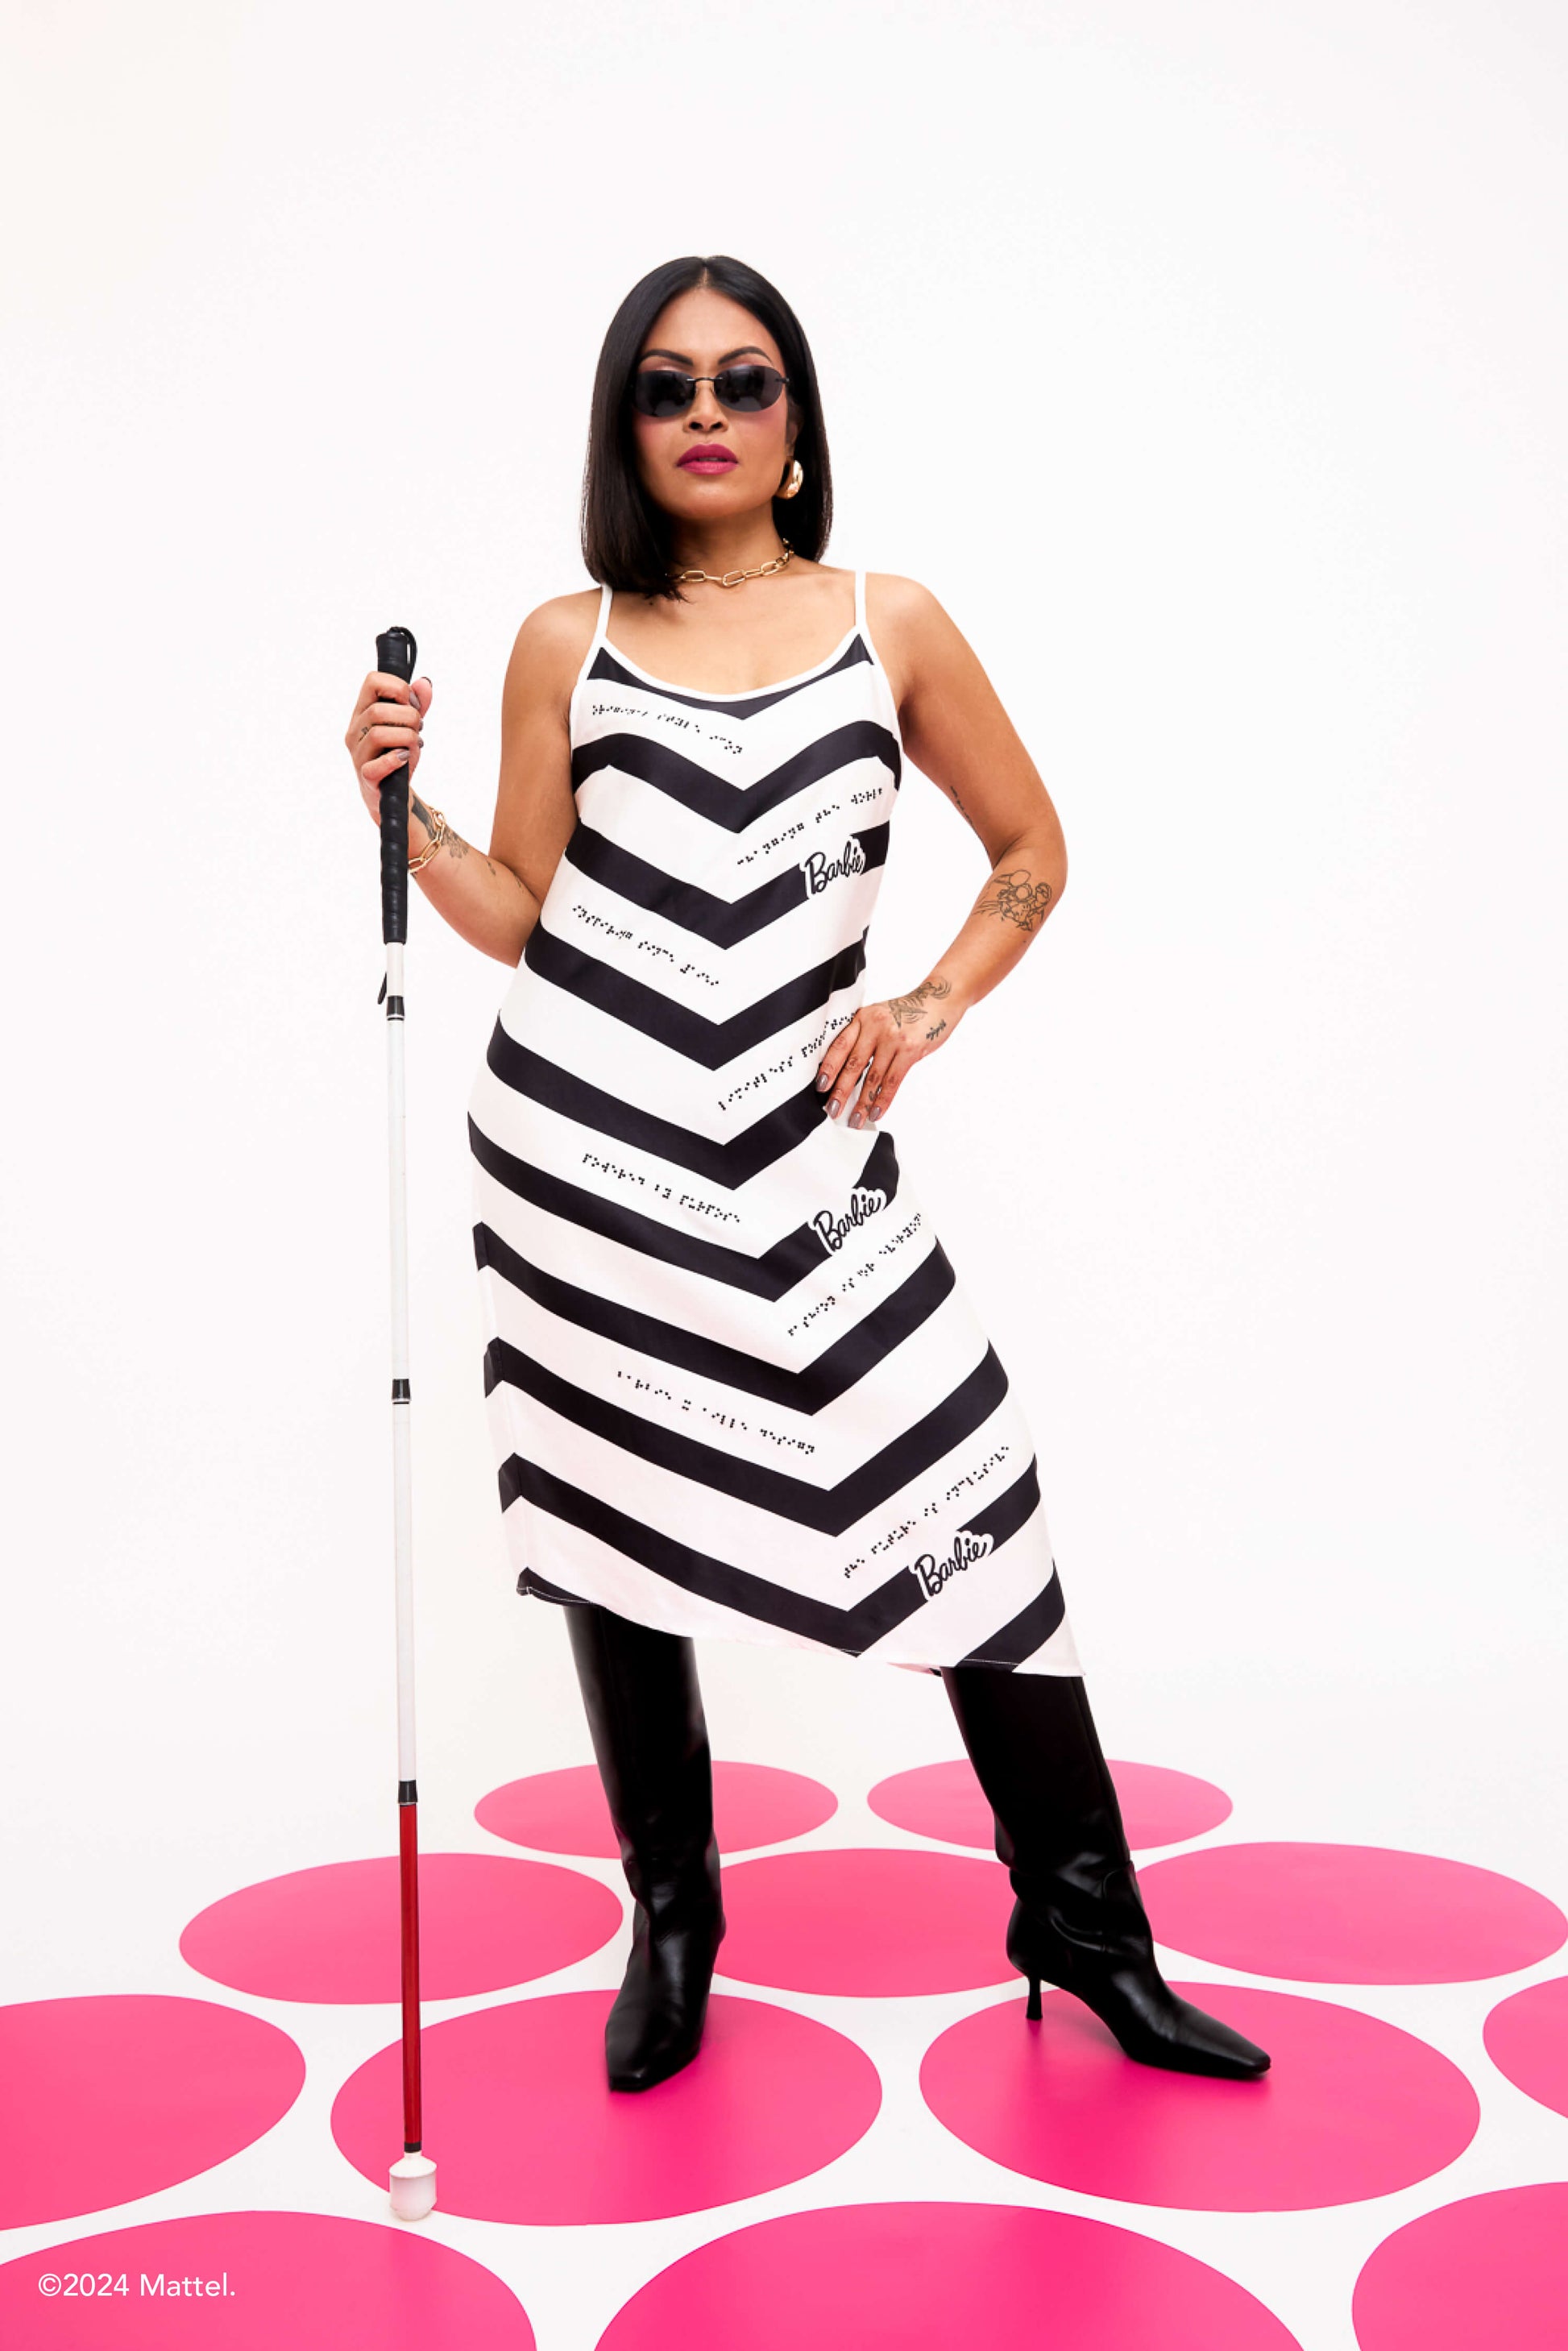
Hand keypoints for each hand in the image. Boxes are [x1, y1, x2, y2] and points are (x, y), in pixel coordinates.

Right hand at [346, 670, 433, 827]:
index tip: (412, 703)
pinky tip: (405, 758)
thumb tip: (424, 683)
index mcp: (362, 712)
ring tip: (414, 744)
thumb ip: (417, 704)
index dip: (398, 687)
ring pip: (379, 734)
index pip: (372, 682)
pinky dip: (395, 760)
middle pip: (378, 710)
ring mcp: (358, 755)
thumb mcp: (410, 726)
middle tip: (418, 728)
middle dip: (409, 716)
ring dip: (407, 737)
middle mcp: (355, 731)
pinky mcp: (366, 778)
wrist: (393, 794)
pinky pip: (376, 766)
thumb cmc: (398, 755)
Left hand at [815, 977, 966, 1127]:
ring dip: (862, 1102)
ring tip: (855, 1120)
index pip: (840, 1045)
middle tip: (832, 1110)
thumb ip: (863, 1036)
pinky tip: (876, 1112)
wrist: (938, 1000)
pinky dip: (883, 1099)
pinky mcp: (910, 1050)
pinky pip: (893, 1080)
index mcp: (863, 1018)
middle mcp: (875, 1027)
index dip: (829, 1067)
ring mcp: (894, 1038)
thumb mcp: (879, 1016)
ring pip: (873, 1077)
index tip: (820, 1086)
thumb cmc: (907, 1013)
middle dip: (841, 1091)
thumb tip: (845, 1070)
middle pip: (854, 1064)